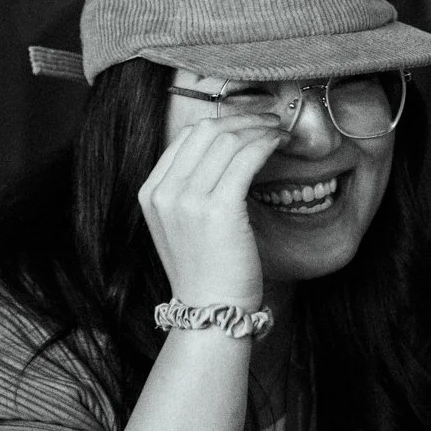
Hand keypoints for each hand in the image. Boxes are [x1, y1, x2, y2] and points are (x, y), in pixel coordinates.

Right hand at [138, 113, 287, 311]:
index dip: (222, 123)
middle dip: (243, 119)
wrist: (211, 311)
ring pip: (227, 140)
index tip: (248, 123)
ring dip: (259, 128)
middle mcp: (164, 192)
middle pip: (206, 132)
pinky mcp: (218, 208)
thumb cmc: (207, 272)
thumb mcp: (183, 226)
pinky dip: (266, 143)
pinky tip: (279, 143)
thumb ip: (191, 191)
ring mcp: (187, 200)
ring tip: (279, 132)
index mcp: (150, 193)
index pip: (186, 138)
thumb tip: (229, 151)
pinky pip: (246, 157)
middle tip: (270, 121)